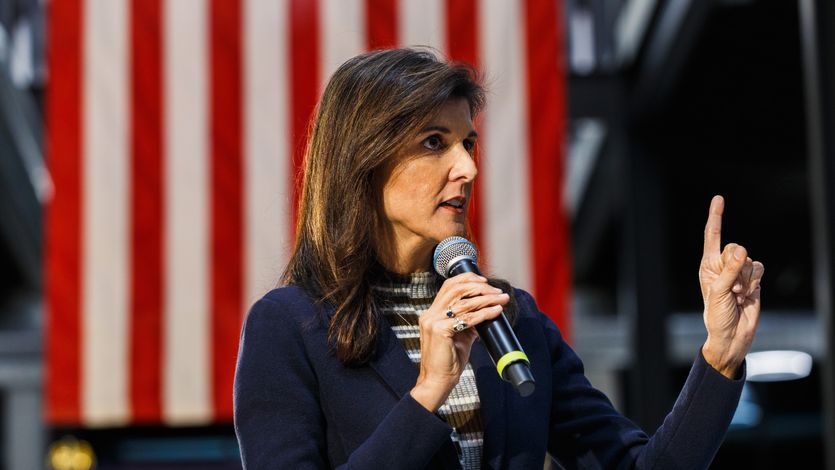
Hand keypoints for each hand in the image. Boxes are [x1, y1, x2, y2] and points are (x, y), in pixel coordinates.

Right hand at [410, 272, 508, 411]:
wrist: (437, 381)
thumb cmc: (447, 361)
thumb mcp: (459, 336)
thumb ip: (468, 322)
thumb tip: (486, 312)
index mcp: (432, 313)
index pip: (448, 286)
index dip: (467, 279)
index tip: (485, 281)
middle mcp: (430, 314)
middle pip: (456, 289)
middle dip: (480, 287)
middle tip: (497, 291)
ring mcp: (433, 322)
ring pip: (464, 302)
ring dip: (486, 298)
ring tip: (501, 299)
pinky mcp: (440, 331)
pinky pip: (467, 318)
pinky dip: (484, 313)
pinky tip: (495, 311)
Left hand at [699, 195, 764, 377]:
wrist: (733, 334)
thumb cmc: (717, 315)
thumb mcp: (719, 291)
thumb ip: (730, 270)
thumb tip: (742, 250)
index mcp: (708, 265)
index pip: (712, 236)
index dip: (716, 217)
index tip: (719, 199)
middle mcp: (723, 265)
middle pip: (735, 248)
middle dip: (735, 267)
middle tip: (731, 288)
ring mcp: (739, 272)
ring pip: (749, 260)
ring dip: (745, 279)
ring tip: (737, 295)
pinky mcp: (754, 279)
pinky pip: (759, 268)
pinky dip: (755, 281)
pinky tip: (748, 295)